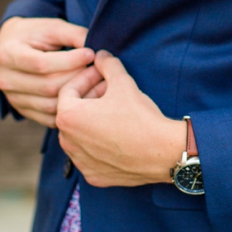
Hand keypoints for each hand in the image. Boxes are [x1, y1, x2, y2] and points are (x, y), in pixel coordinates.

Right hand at [0, 17, 95, 127]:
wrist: (10, 47)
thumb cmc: (34, 34)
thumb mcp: (50, 27)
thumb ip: (72, 34)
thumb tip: (95, 51)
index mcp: (9, 54)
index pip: (41, 64)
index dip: (70, 61)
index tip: (90, 53)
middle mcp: (6, 79)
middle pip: (48, 86)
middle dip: (77, 78)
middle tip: (99, 70)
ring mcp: (13, 98)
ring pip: (51, 105)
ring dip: (77, 96)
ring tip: (95, 84)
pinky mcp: (22, 110)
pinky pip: (50, 118)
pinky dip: (69, 110)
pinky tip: (84, 97)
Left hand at [55, 51, 184, 186]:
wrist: (164, 153)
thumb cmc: (141, 117)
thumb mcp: (123, 83)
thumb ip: (107, 65)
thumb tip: (100, 55)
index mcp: (67, 117)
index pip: (68, 90)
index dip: (85, 77)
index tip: (100, 73)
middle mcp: (67, 141)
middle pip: (72, 112)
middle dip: (89, 97)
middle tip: (109, 88)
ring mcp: (79, 161)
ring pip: (80, 135)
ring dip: (92, 120)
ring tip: (113, 110)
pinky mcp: (93, 176)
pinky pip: (90, 155)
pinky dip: (98, 143)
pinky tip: (116, 133)